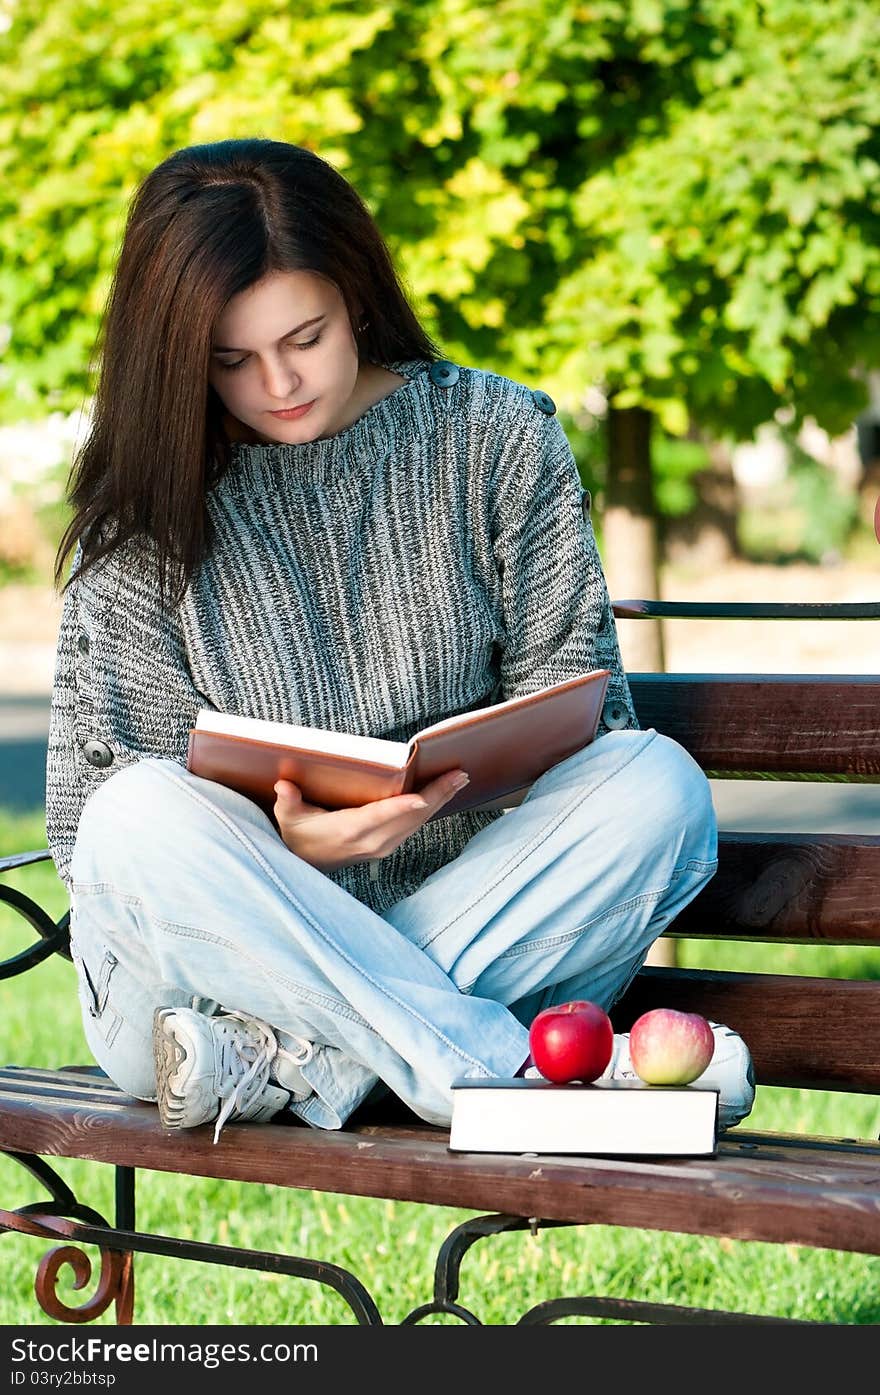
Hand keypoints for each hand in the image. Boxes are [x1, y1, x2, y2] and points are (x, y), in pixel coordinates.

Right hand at [272, 769, 470, 872]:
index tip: (423, 798)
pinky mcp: (386, 847)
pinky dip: (430, 810)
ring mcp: (382, 847)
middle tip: (460, 774)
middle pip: (410, 818)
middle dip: (437, 796)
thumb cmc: (297, 835)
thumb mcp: (288, 818)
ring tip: (459, 780)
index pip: (380, 817)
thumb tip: (283, 786)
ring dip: (439, 801)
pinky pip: (414, 827)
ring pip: (417, 823)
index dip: (402, 808)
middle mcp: (371, 841)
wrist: (303, 865)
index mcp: (349, 831)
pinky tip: (442, 795)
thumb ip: (288, 801)